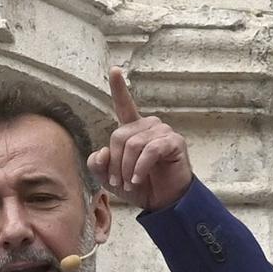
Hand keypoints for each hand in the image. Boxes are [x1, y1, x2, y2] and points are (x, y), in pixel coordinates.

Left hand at [87, 66, 192, 211]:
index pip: (124, 105)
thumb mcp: (110, 178)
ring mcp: (162, 132)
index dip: (119, 88)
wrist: (163, 201)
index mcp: (132, 129)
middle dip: (115, 163)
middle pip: (118, 137)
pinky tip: (138, 179)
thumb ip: (98, 165)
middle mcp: (147, 126)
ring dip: (127, 169)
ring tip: (130, 183)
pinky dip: (140, 168)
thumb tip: (102, 152)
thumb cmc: (138, 186)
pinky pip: (150, 150)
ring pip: (133, 144)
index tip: (115, 69)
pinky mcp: (173, 142)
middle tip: (119, 182)